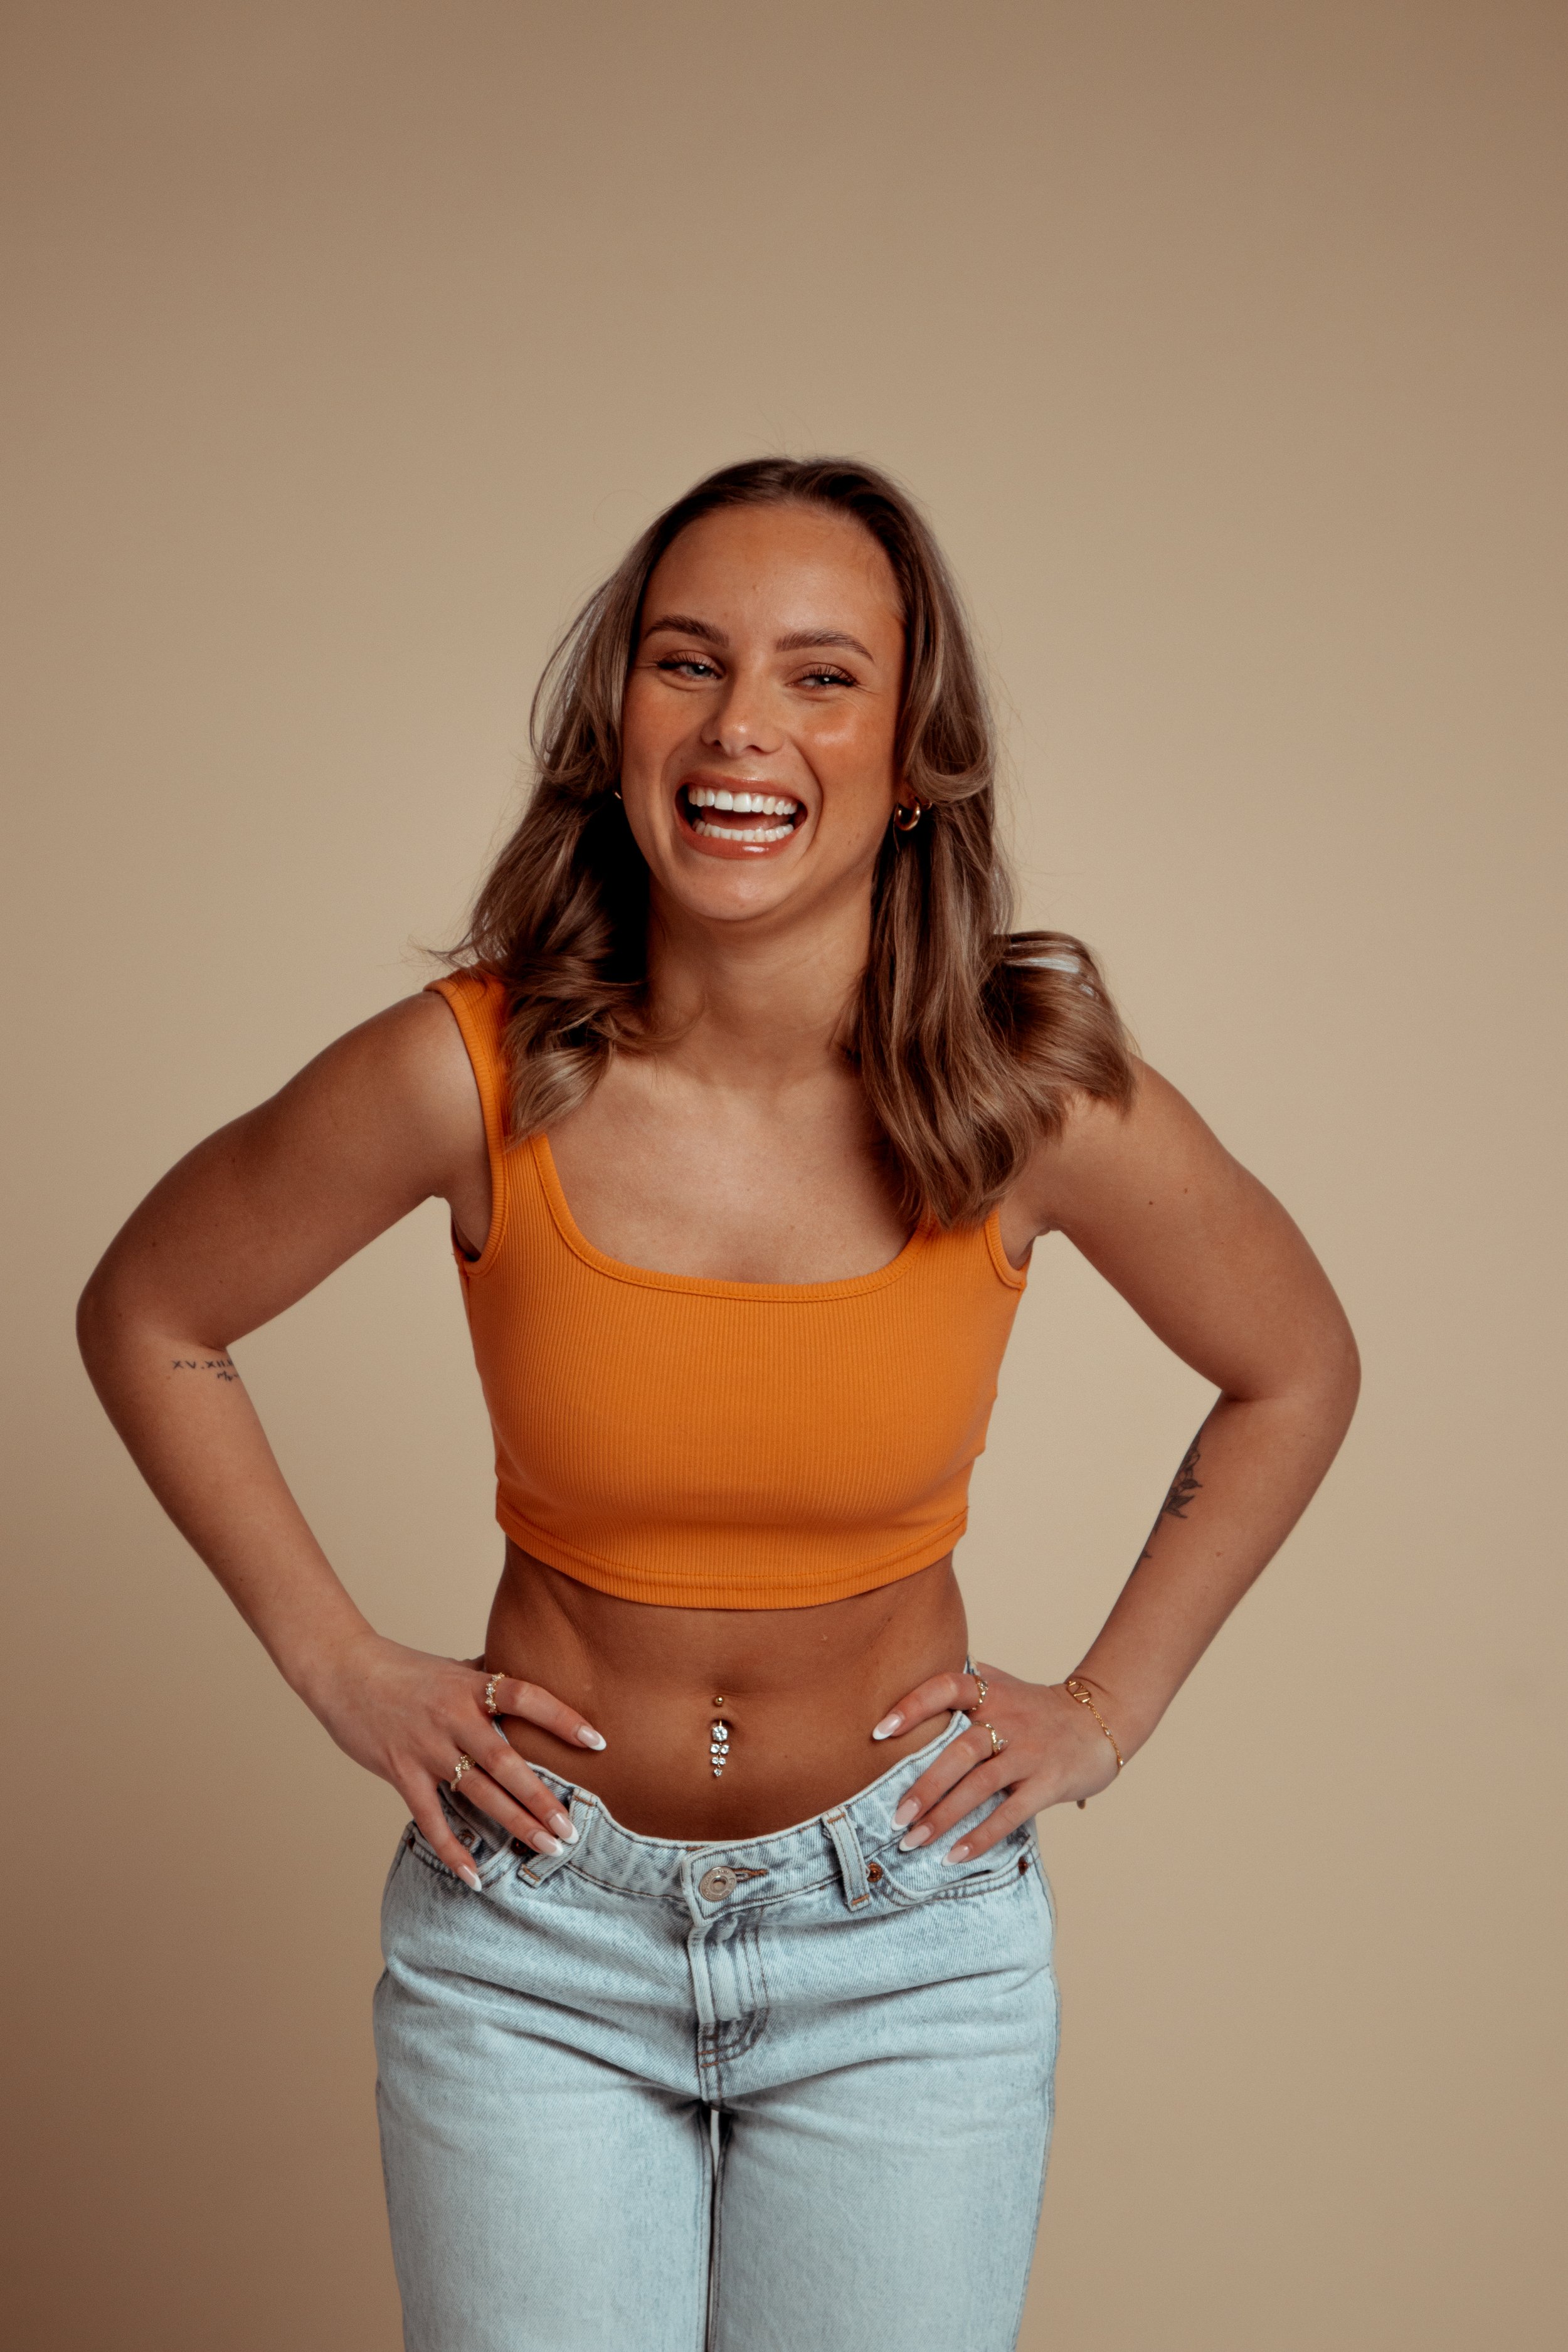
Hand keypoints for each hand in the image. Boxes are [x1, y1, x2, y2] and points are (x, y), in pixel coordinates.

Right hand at [309, 1630, 606, 1888]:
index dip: (562, 1718)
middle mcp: (454, 1718)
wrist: (344, 1671)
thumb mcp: (451, 1668)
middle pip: (507, 1762)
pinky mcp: (401, 1772)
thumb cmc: (401, 1668)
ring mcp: (427, 1747)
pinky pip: (431, 1819)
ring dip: (515, 1823)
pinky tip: (475, 1876)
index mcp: (471, 1687)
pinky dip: (452, 1850)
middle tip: (572, 1828)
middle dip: (542, 1798)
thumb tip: (521, 1678)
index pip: (526, 1697)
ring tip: (548, 1848)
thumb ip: (486, 1678)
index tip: (597, 1742)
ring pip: (478, 1793)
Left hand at [869, 1661, 1119, 1862]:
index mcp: (991, 1692)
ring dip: (944, 1816)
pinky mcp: (1049, 1782)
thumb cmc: (1037, 1709)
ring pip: (981, 1785)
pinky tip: (955, 1855)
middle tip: (895, 1816)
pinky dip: (981, 1836)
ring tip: (913, 1841)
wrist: (1101, 1719)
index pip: (946, 1688)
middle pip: (960, 1750)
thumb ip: (962, 1688)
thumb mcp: (1002, 1686)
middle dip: (924, 1786)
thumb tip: (905, 1690)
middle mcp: (1009, 1719)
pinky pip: (1011, 1813)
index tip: (879, 1732)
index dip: (912, 1706)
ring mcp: (1030, 1752)